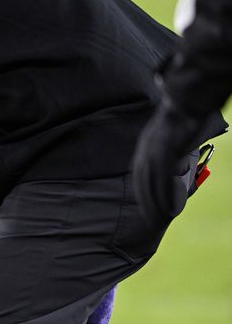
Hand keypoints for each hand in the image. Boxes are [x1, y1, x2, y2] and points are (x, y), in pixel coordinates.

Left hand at [131, 102, 203, 226]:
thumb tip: (174, 168)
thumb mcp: (169, 138)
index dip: (142, 193)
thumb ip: (169, 153)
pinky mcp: (166, 151)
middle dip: (146, 203)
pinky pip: (164, 178)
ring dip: (156, 203)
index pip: (139, 177)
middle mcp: (145, 151)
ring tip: (161, 219)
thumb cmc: (181, 119)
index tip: (145, 207)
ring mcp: (154, 151)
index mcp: (144, 148)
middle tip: (151, 221)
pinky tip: (170, 206)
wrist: (184, 102)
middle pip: (142, 183)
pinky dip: (166, 194)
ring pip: (152, 184)